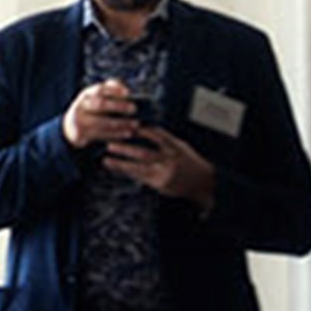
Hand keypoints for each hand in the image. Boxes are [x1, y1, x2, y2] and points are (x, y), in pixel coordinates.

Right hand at [65, 77, 156, 157]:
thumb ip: (110, 89)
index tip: (128, 93)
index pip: (100, 89)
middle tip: (134, 108)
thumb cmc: (91, 110)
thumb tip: (126, 88)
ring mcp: (80, 120)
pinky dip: (116, 134)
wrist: (71, 127)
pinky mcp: (81, 134)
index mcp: (87, 94)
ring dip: (120, 123)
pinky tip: (127, 133)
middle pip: (100, 104)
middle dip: (118, 106)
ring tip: (135, 124)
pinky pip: (101, 134)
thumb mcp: (96, 97)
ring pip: (102, 122)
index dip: (114, 90)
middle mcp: (81, 105)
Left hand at [101, 121, 217, 206]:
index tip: (129, 127)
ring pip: (139, 167)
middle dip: (126, 148)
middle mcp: (169, 160)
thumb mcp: (181, 146)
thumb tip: (144, 128)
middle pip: (144, 153)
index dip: (143, 131)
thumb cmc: (189, 161)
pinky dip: (127, 172)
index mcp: (175, 147)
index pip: (158, 136)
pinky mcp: (160, 184)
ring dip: (121, 162)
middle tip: (110, 143)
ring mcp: (164, 173)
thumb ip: (165, 139)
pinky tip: (116, 168)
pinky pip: (140, 177)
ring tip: (107, 158)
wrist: (202, 182)